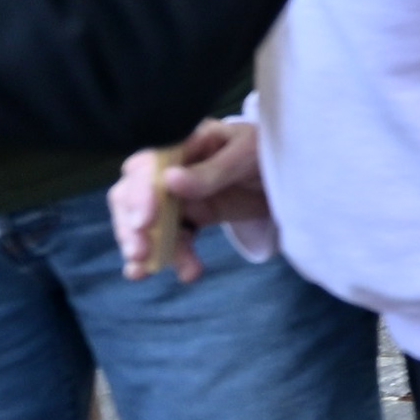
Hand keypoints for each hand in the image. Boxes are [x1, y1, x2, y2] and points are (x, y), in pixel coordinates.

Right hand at [110, 116, 270, 282]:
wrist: (288, 170)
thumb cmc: (264, 150)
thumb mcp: (246, 154)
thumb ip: (211, 171)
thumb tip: (169, 180)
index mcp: (180, 145)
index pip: (145, 168)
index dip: (139, 195)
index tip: (144, 221)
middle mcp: (169, 170)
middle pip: (133, 198)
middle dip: (131, 227)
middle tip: (139, 253)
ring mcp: (176, 196)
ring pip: (147, 224)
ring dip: (149, 248)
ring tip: (148, 271)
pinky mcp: (189, 217)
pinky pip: (171, 238)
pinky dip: (171, 257)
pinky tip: (182, 274)